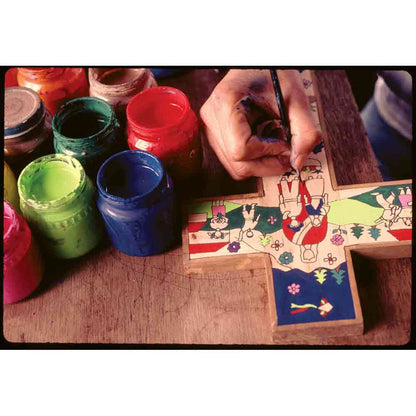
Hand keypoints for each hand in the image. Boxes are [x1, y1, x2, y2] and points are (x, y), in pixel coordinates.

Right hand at [200, 69, 321, 179]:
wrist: (258, 64)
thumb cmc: (273, 73)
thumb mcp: (295, 98)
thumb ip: (304, 131)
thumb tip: (297, 162)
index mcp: (226, 104)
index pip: (241, 149)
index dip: (268, 153)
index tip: (286, 145)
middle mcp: (212, 118)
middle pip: (237, 163)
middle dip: (266, 164)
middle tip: (287, 153)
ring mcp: (211, 127)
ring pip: (235, 166)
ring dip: (261, 161)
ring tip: (275, 139)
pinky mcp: (215, 133)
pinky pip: (233, 159)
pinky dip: (253, 157)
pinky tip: (265, 137)